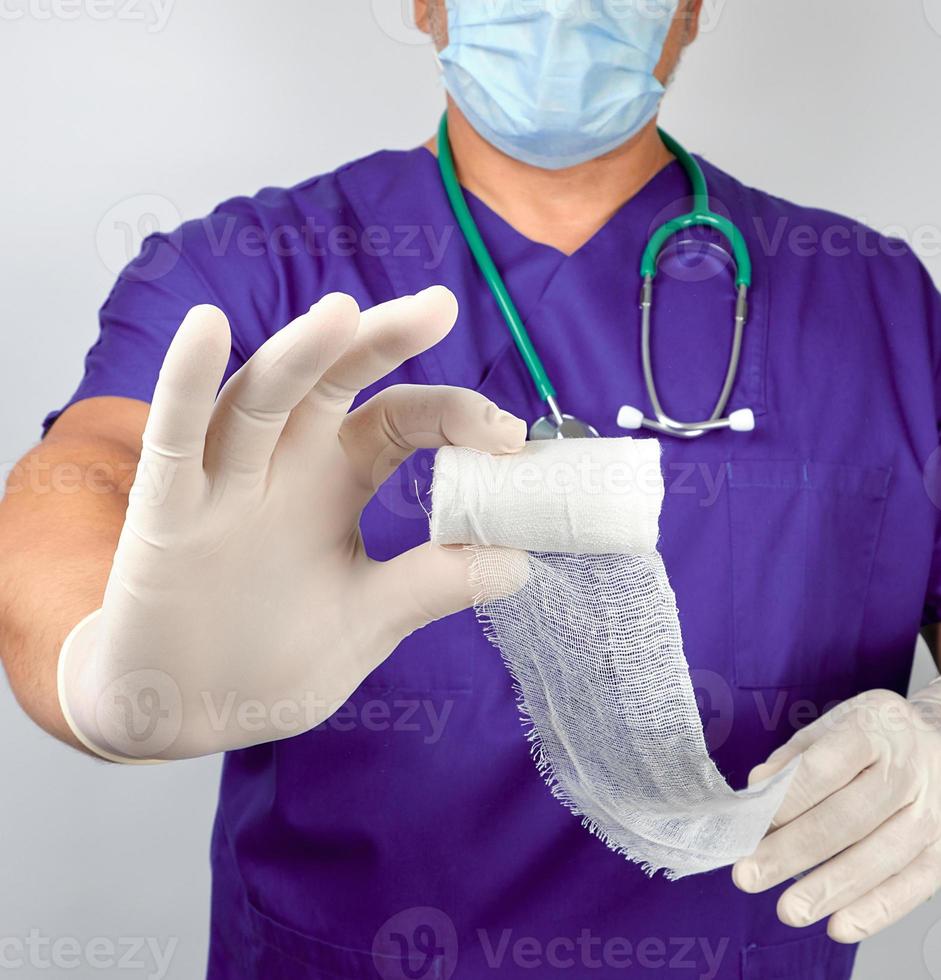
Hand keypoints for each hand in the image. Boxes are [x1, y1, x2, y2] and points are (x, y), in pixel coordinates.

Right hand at [57, 288, 526, 760]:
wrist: (185, 712)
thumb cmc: (272, 659)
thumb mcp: (369, 619)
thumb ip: (433, 584)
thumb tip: (520, 559)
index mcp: (337, 481)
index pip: (400, 420)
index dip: (454, 417)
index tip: (510, 438)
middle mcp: (284, 466)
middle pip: (333, 382)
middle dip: (381, 341)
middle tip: (440, 306)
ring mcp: (223, 483)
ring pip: (260, 398)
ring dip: (299, 353)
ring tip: (342, 313)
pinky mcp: (166, 513)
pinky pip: (174, 438)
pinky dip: (186, 384)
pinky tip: (207, 330)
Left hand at [733, 686, 940, 942]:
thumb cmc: (875, 735)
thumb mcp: (835, 724)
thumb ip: (795, 756)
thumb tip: (758, 787)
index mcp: (873, 731)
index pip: (823, 769)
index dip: (786, 801)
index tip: (751, 826)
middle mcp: (907, 772)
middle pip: (845, 819)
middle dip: (791, 851)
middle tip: (749, 875)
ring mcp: (931, 814)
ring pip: (876, 858)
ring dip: (828, 890)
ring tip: (788, 910)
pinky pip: (911, 886)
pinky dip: (874, 911)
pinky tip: (839, 926)